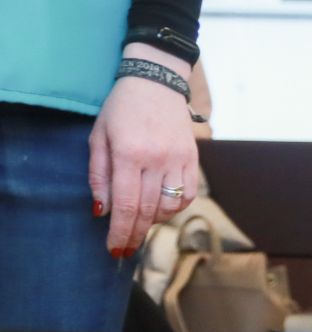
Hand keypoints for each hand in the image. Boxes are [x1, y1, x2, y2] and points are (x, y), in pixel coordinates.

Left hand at [88, 44, 200, 255]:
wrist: (157, 82)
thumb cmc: (121, 108)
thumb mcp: (99, 136)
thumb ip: (99, 174)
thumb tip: (102, 210)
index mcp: (129, 153)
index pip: (126, 204)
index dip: (120, 231)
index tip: (114, 249)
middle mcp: (157, 160)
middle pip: (147, 210)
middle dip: (134, 234)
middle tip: (125, 249)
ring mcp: (178, 160)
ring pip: (169, 207)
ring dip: (152, 220)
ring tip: (140, 221)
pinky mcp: (193, 160)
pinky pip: (187, 195)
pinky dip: (174, 208)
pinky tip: (160, 207)